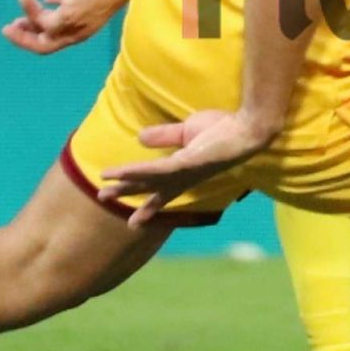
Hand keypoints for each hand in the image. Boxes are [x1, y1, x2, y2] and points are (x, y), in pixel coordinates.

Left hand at [3, 0, 142, 54]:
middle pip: (46, 34)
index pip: (43, 45)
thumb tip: (39, 28)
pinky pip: (62, 0)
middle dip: (26, 30)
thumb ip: (50, 24)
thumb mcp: (68, 14)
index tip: (7, 28)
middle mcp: (75, 25)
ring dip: (35, 15)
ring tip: (24, 7)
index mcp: (73, 34)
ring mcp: (79, 8)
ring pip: (52, 18)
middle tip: (10, 24)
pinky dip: (51, 0)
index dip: (23, 40)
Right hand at [98, 107, 275, 226]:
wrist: (247, 127)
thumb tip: (140, 138)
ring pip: (147, 181)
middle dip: (127, 195)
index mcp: (185, 172)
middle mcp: (183, 177)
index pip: (162, 192)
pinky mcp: (186, 163)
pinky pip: (155, 170)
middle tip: (104, 200)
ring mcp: (184, 172)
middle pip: (149, 189)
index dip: (148, 206)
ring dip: (124, 186)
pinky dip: (136, 172)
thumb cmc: (224, 129)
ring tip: (102, 191)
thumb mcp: (187, 132)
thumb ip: (164, 137)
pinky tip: (118, 172)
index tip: (133, 223)